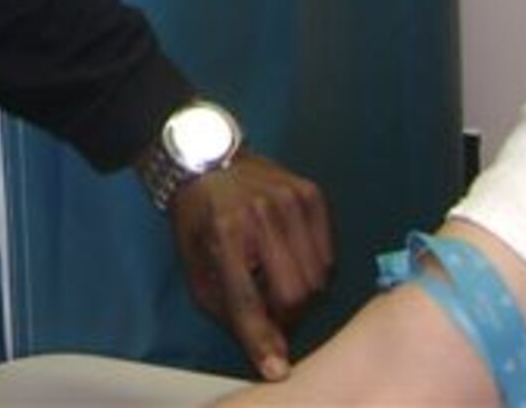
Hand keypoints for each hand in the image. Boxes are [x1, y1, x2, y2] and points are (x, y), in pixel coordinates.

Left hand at [166, 152, 333, 381]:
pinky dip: (314, 269)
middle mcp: (262, 214)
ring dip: (301, 294)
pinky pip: (328, 255)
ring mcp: (292, 200)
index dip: (262, 338)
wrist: (208, 157)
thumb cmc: (198, 219)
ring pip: (317, 278)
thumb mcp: (196, 267)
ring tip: (277, 281)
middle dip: (285, 317)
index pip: (249, 300)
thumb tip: (272, 351)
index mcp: (225, 233)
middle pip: (295, 294)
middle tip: (270, 311)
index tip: (277, 368)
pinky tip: (291, 258)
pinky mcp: (312, 193)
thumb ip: (229, 311)